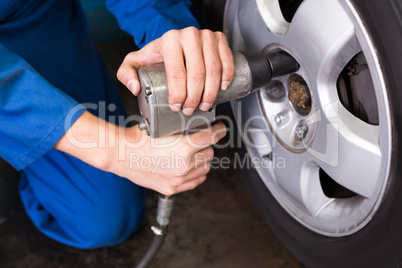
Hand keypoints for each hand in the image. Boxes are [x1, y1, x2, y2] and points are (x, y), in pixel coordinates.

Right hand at [113, 122, 226, 194]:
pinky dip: (197, 172)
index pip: (211, 137)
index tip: (221, 128)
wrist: (120, 155)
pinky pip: (196, 180)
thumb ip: (183, 128)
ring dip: (202, 159)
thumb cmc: (137, 139)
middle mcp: (183, 166)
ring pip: (205, 167)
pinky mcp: (173, 188)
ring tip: (191, 153)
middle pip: (209, 152)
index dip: (219, 130)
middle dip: (205, 145)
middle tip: (198, 140)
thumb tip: (199, 125)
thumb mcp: (162, 126)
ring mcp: (179, 179)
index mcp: (182, 148)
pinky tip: (189, 165)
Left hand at [117, 27, 234, 115]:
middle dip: (194, 97)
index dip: (178, 95)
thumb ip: (126, 74)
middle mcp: (189, 35)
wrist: (174, 40)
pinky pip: (227, 61)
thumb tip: (135, 88)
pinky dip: (227, 76)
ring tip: (204, 105)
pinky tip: (222, 88)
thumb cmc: (156, 54)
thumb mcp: (135, 62)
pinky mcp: (219, 39)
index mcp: (169, 40)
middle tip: (190, 110)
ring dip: (210, 92)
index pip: (177, 73)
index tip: (176, 107)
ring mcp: (206, 36)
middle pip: (197, 74)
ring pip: (213, 70)